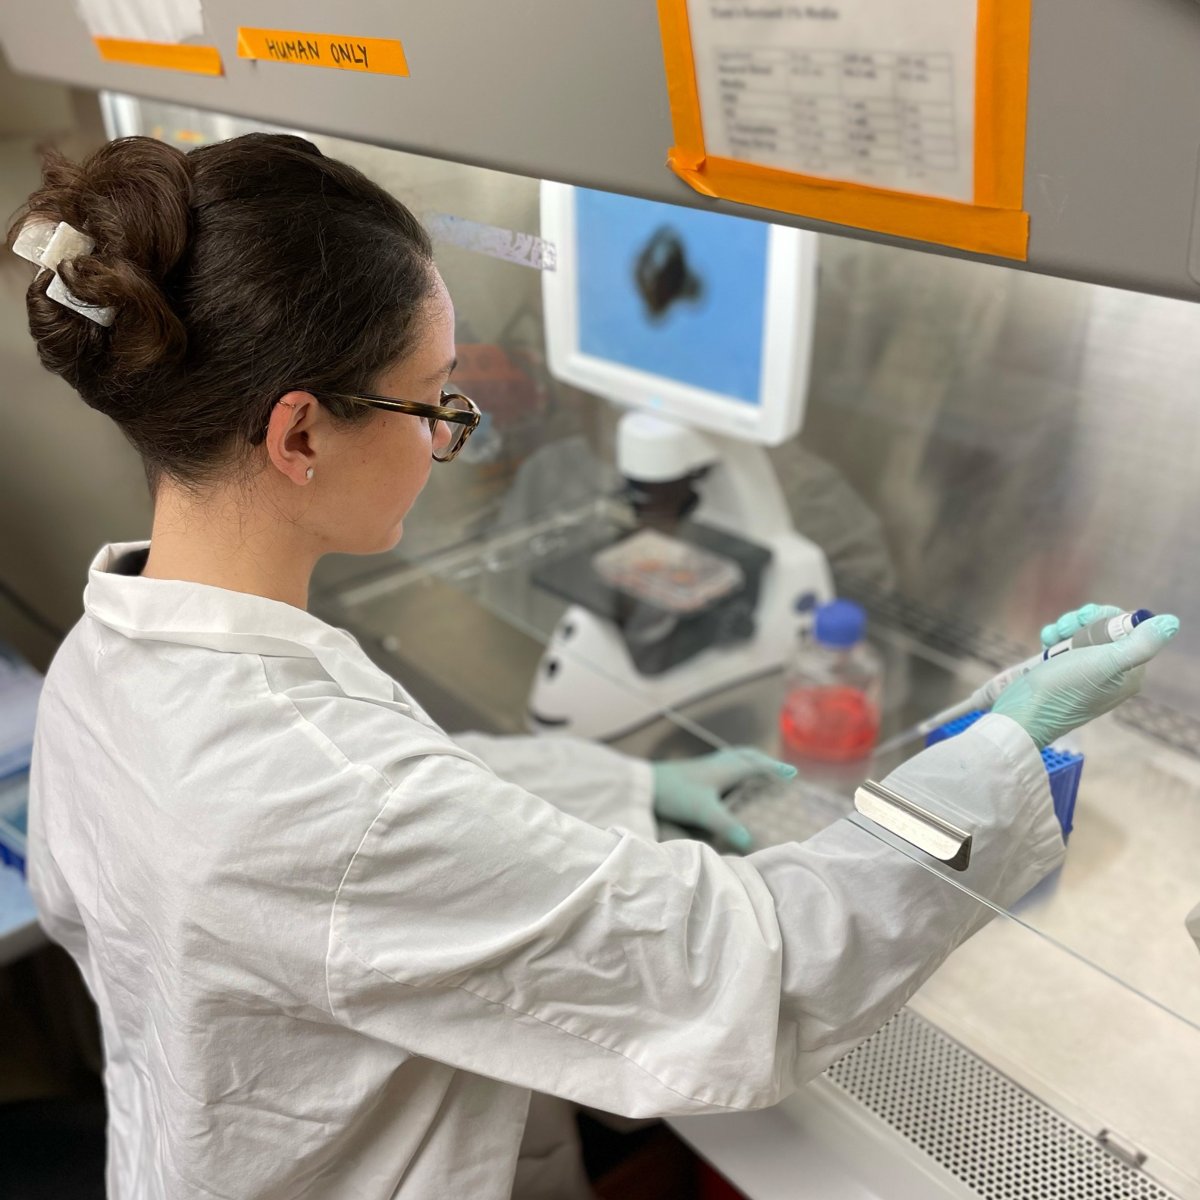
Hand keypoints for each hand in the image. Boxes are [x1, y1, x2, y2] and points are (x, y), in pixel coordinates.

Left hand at [651, 748, 795, 851]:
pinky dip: (732, 766)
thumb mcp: (703, 811)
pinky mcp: (693, 771)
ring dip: (747, 761)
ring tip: (756, 769)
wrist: (643, 785)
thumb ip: (726, 825)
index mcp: (725, 769)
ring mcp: (704, 766)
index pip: (756, 765)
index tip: (793, 773)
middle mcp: (717, 764)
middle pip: (745, 756)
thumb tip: (749, 842)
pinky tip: (725, 778)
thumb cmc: (675, 794)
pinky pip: (720, 763)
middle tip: (777, 768)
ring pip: (732, 757)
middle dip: (763, 761)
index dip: (775, 769)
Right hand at [993, 604, 1179, 748]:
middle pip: (1104, 630)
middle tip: (1066, 628)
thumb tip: (1171, 622)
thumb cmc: (1063, 689)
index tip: (1086, 620)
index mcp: (1129, 674)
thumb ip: (1141, 644)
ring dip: (1065, 627)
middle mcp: (1111, 674)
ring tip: (1051, 637)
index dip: (1106, 618)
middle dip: (1082, 621)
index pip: (1129, 630)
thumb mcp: (1105, 663)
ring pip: (1083, 634)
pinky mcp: (1064, 674)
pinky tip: (1043, 642)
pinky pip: (1065, 646)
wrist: (1023, 713)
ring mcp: (1086, 674)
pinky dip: (1054, 639)